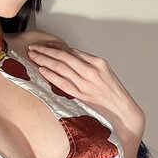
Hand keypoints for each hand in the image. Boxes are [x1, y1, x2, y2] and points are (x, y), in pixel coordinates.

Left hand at [27, 40, 145, 143]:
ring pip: (61, 68)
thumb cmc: (113, 93)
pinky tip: (42, 70)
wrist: (124, 112)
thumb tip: (68, 60)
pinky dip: (51, 75)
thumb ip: (87, 66)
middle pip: (64, 57)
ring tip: (33, 56)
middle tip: (33, 47)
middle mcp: (92, 70)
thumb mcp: (104, 73)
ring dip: (45, 60)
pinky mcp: (82, 96)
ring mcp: (86, 83)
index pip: (72, 51)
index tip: (44, 45)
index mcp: (98, 62)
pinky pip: (63, 83)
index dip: (56, 47)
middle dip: (46, 51)